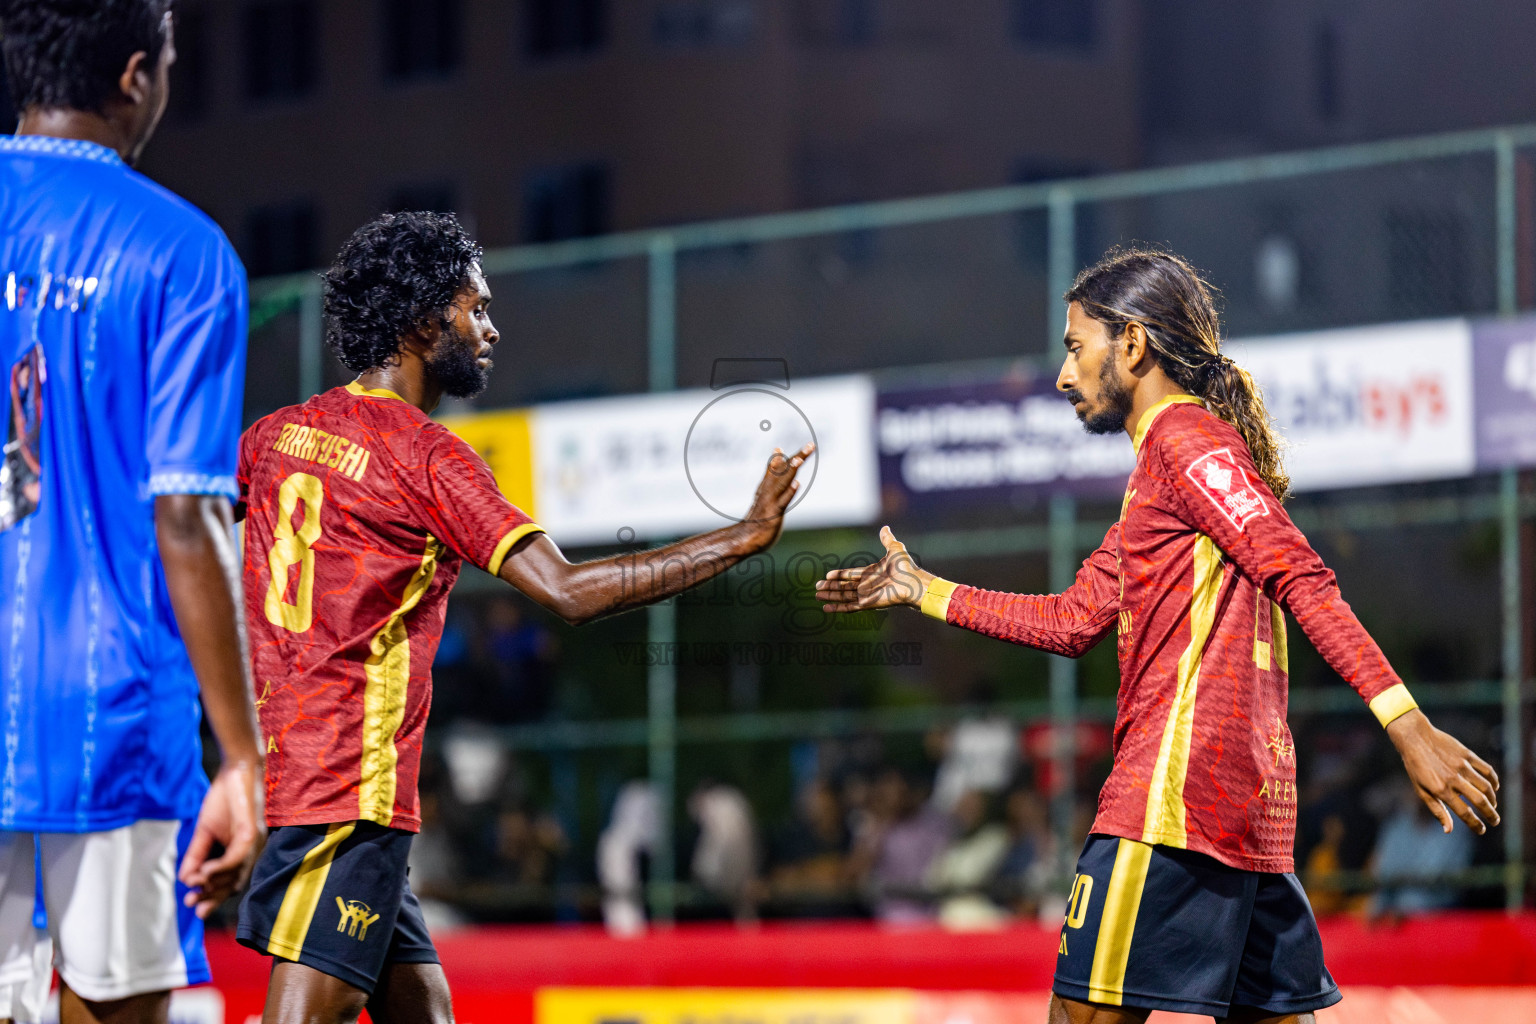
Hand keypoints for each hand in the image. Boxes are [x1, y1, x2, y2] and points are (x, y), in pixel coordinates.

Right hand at [178, 759, 265, 917]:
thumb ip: (196, 855)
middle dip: (212, 897)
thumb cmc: (223, 800)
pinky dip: (220, 868)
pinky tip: (204, 872)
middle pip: (234, 883)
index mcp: (241, 852)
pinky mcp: (251, 832)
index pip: (230, 882)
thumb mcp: (205, 832)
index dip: (211, 896)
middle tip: (192, 906)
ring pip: (236, 873)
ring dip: (213, 884)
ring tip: (194, 887)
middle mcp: (252, 851)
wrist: (235, 771)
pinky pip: (237, 856)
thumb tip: (184, 878)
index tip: (191, 905)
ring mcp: (254, 843)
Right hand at [738, 443, 814, 549]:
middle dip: (798, 457)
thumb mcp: (764, 499)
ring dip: (791, 470)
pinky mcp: (774, 513)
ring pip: (783, 482)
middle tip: (811, 445)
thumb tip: (771, 473)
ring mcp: (771, 501)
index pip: (777, 468)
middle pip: (784, 470)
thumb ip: (768, 484)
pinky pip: (783, 501)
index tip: (794, 446)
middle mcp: (768, 490)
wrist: (745, 539)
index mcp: (766, 487)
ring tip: (800, 459)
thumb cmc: (757, 520)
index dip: (784, 457)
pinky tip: (796, 483)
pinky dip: (789, 492)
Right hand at [815, 525, 933, 611]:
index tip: (827, 575)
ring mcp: (866, 596)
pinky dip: (837, 608)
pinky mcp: (867, 604)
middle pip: (844, 586)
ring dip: (830, 595)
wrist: (912, 583)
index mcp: (871, 573)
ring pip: (843, 596)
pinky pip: (849, 607)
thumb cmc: (906, 567)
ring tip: (817, 595)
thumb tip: (885, 527)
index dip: (839, 575)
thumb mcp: (894, 549)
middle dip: (831, 586)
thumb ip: (887, 539)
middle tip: (817, 586)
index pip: (851, 575)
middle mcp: (867, 585)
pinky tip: (825, 607)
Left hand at [1386, 709, 1499, 833]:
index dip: (1476, 825)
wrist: (1414, 737)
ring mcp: (1462, 766)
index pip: (1464, 813)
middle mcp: (1453, 779)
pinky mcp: (1467, 755)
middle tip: (1495, 821)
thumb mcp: (1421, 790)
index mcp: (1441, 790)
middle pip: (1480, 801)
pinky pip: (1487, 770)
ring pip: (1486, 787)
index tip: (1482, 831)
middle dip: (1491, 814)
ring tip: (1492, 806)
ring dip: (1493, 799)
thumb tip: (1448, 830)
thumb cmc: (1415, 766)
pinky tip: (1494, 787)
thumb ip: (1437, 810)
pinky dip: (1494, 781)